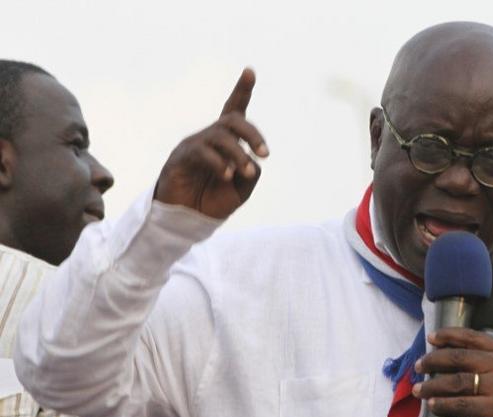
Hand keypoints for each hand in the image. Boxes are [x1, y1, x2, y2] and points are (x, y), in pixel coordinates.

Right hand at [155, 68, 268, 218]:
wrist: (187, 222)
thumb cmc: (213, 201)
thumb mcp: (242, 189)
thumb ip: (252, 173)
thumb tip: (251, 160)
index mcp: (226, 142)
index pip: (234, 110)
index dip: (242, 90)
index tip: (250, 71)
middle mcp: (209, 138)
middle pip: (231, 120)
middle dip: (252, 134)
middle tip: (265, 154)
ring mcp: (193, 146)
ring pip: (220, 136)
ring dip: (238, 154)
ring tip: (247, 173)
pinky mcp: (180, 158)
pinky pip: (202, 152)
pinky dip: (219, 163)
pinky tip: (228, 176)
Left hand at [413, 328, 492, 416]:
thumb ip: (487, 357)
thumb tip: (447, 351)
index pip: (472, 337)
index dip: (449, 335)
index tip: (431, 338)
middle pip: (459, 358)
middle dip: (434, 360)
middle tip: (419, 366)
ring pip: (457, 381)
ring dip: (433, 385)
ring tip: (419, 389)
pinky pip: (463, 404)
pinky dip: (444, 403)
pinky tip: (433, 403)